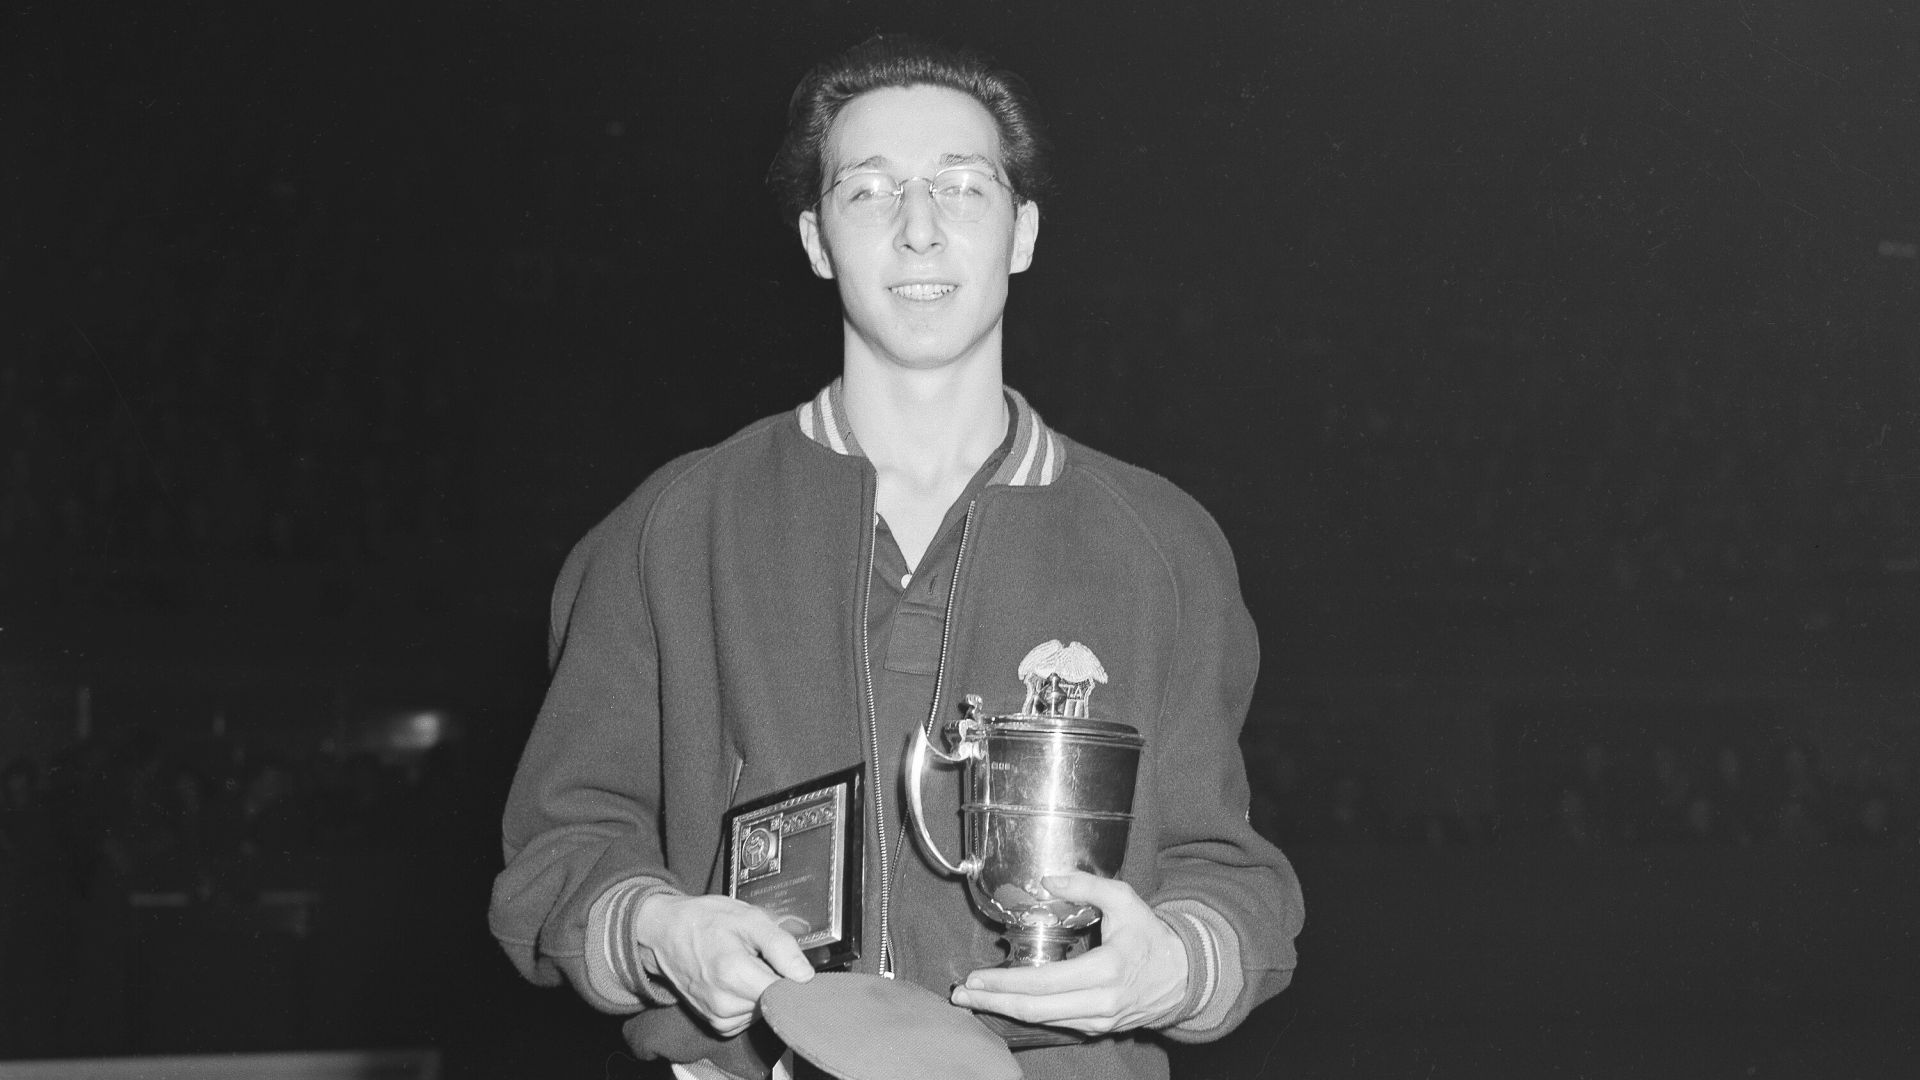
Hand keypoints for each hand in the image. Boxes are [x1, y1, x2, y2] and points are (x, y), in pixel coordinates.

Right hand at [632, 892, 813, 1036]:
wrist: (666, 932)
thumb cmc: (706, 921)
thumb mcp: (749, 918)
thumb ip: (781, 946)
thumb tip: (806, 975)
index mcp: (734, 974)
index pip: (786, 992)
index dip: (793, 976)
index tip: (787, 961)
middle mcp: (724, 1003)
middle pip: (776, 1002)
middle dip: (776, 980)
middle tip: (759, 956)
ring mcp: (718, 1017)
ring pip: (765, 1011)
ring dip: (762, 990)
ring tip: (744, 965)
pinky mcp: (717, 1025)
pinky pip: (750, 1018)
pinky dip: (750, 1001)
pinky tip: (738, 981)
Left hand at [948, 872, 1188, 1034]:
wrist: (1184, 977)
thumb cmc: (1151, 936)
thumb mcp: (1125, 900)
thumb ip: (1086, 886)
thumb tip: (1047, 880)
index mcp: (1106, 970)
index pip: (1044, 982)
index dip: (1005, 982)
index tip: (976, 976)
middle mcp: (1101, 1002)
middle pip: (1035, 1009)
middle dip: (992, 1002)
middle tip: (960, 993)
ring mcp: (1099, 1020)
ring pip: (1042, 1020)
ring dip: (1004, 1010)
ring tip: (975, 998)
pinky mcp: (1097, 1028)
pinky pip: (1055, 1023)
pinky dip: (1027, 1012)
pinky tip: (1007, 1001)